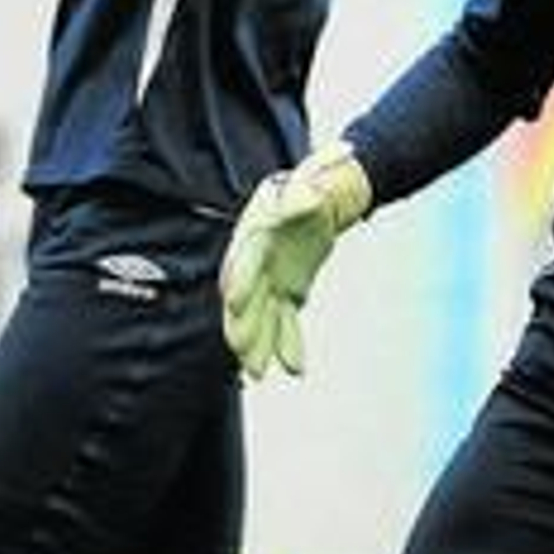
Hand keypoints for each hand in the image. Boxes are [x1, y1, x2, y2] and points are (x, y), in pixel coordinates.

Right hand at [221, 142, 372, 379]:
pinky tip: (296, 368)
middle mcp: (258, 260)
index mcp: (256, 232)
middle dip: (242, 321)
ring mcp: (271, 279)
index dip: (240, 278)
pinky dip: (290, 344)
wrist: (321, 196)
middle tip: (239, 348)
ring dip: (260, 345)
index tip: (233, 298)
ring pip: (262, 317)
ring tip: (259, 374)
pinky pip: (286, 322)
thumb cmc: (310, 184)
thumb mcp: (309, 178)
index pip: (244, 258)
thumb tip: (310, 196)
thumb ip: (307, 187)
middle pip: (246, 296)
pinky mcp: (288, 291)